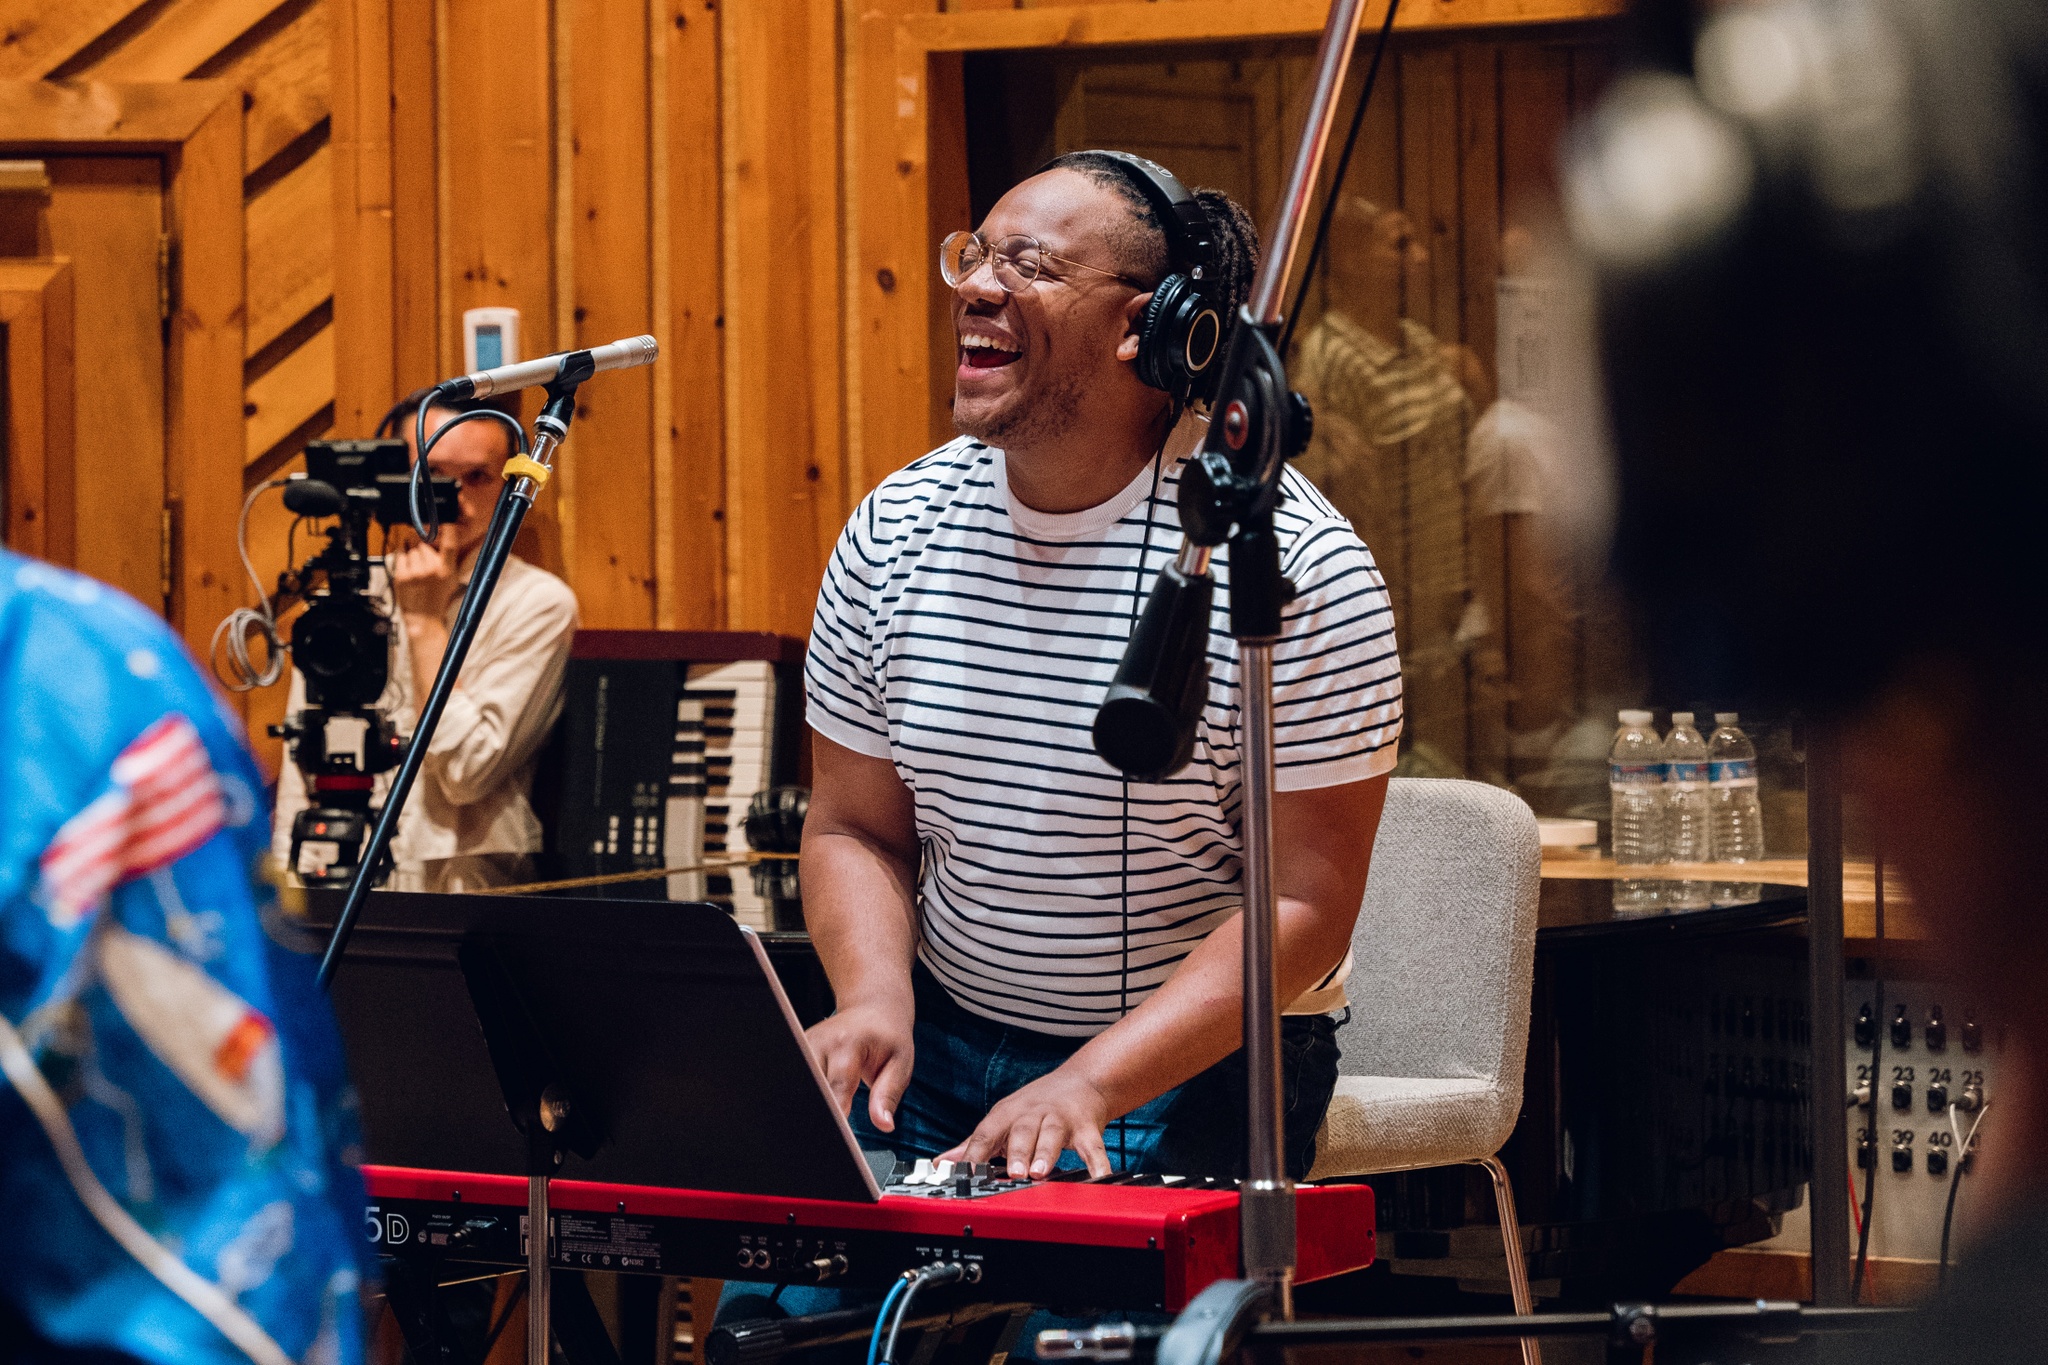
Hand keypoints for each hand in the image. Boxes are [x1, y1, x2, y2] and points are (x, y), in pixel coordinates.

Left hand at [388, 530, 459, 621]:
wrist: (423, 618)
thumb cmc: (437, 598)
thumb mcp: (451, 578)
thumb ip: (447, 558)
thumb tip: (439, 537)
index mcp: (447, 570)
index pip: (450, 543)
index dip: (447, 528)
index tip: (444, 521)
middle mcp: (432, 569)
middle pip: (425, 543)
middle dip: (423, 547)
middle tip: (424, 559)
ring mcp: (416, 572)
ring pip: (412, 548)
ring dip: (412, 553)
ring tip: (416, 566)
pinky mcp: (402, 576)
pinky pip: (400, 554)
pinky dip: (402, 556)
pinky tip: (407, 565)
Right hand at [805, 1000, 913, 1132]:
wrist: (874, 1008)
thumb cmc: (889, 1036)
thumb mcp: (900, 1063)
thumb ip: (889, 1094)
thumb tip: (884, 1125)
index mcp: (847, 1043)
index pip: (837, 1086)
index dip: (837, 1113)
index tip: (840, 1136)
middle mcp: (820, 1042)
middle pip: (813, 1088)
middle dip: (822, 1112)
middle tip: (833, 1134)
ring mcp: (805, 1045)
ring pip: (801, 1085)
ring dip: (814, 1103)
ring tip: (827, 1122)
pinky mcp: (798, 1050)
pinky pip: (800, 1079)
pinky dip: (809, 1095)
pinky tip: (819, 1105)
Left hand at [941, 1066, 1112, 1178]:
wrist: (1081, 1081)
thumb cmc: (1036, 1105)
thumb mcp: (1003, 1118)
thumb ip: (975, 1143)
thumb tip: (942, 1163)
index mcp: (1008, 1114)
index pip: (986, 1133)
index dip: (973, 1153)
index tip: (962, 1174)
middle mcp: (1034, 1114)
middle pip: (1022, 1131)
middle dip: (1016, 1151)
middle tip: (1011, 1172)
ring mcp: (1062, 1119)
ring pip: (1052, 1134)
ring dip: (1046, 1152)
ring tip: (1039, 1172)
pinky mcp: (1088, 1128)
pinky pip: (1093, 1147)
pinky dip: (1097, 1163)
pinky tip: (1098, 1178)